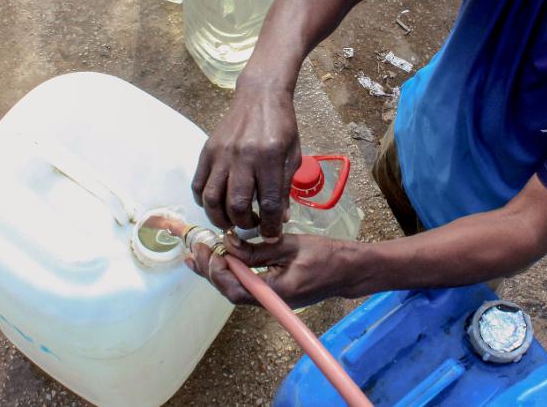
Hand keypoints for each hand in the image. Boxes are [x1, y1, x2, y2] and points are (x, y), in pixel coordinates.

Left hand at [184, 232, 354, 308]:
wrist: (350, 270)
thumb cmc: (326, 255)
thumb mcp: (291, 246)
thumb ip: (259, 248)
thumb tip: (230, 244)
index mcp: (277, 292)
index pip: (237, 289)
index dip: (218, 272)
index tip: (210, 250)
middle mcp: (272, 301)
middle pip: (232, 292)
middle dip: (210, 272)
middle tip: (196, 250)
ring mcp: (273, 299)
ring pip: (237, 289)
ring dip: (217, 272)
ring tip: (200, 254)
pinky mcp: (275, 293)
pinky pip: (247, 286)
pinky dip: (231, 272)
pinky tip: (223, 258)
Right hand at [192, 87, 300, 240]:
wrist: (260, 96)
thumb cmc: (282, 126)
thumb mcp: (293, 155)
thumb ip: (286, 187)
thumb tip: (281, 218)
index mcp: (270, 157)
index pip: (269, 202)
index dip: (271, 225)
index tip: (272, 235)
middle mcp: (243, 156)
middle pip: (236, 204)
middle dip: (244, 224)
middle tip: (250, 226)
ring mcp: (222, 154)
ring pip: (212, 198)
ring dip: (220, 218)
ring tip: (231, 222)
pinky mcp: (207, 151)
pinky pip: (198, 183)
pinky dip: (203, 201)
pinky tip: (214, 205)